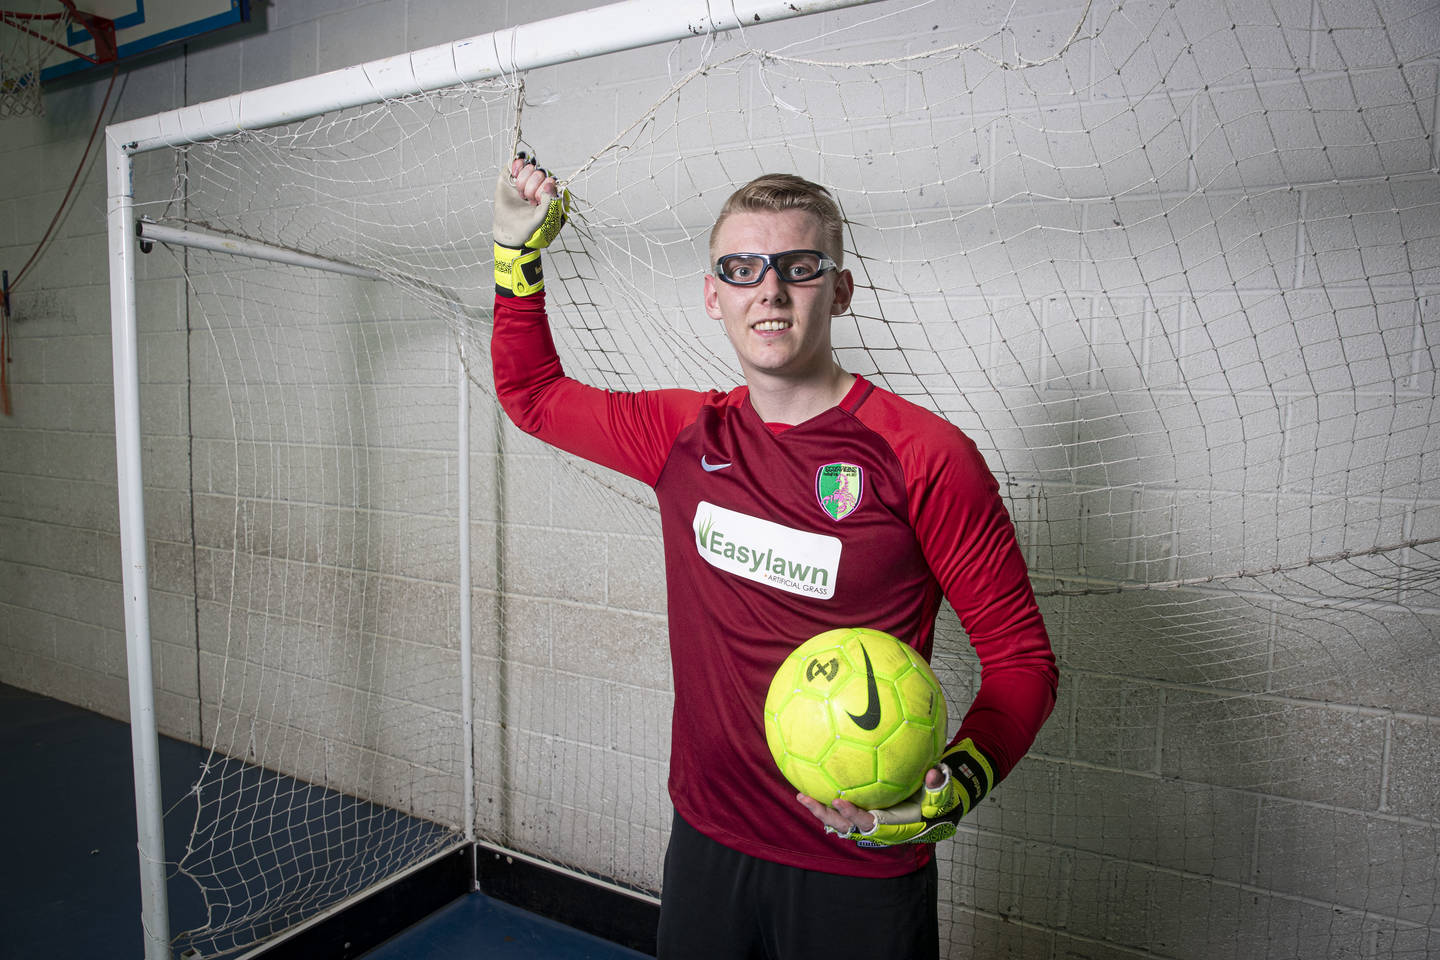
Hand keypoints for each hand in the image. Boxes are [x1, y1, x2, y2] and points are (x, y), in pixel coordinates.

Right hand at [493, 153, 569, 295]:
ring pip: (529, 168)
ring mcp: (523, 182)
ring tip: (521, 195)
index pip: (551, 179)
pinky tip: (514, 176)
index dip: (545, 188)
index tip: (539, 200)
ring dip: (524, 181)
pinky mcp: (509, 179)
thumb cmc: (532, 232)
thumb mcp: (547, 219)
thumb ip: (552, 202)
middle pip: (540, 172)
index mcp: (549, 195)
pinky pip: (515, 162)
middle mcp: (537, 186)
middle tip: (529, 200)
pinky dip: (516, 164)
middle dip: (534, 186)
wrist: (511, 237)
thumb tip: (553, 182)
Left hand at [798, 738, 994, 846]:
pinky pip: (842, 807)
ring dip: (820, 808)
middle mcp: (876, 824)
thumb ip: (939, 785)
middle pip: (846, 825)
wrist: (936, 805)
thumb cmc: (939, 801)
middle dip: (826, 815)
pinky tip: (811, 781)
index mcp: (892, 824)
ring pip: (840, 819)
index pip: (869, 823)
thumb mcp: (943, 794)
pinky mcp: (863, 810)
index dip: (853, 816)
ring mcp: (868, 818)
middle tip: (807, 799)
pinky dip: (827, 799)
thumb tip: (935, 772)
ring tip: (800, 795)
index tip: (840, 800)